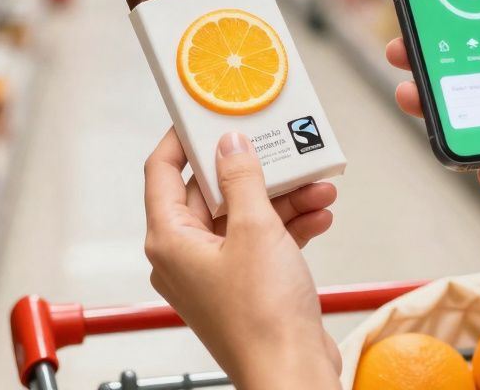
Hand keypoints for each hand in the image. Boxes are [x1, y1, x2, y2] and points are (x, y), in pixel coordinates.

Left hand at [143, 129, 341, 388]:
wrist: (291, 372)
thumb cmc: (262, 320)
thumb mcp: (255, 230)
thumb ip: (242, 178)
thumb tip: (230, 145)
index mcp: (170, 240)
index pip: (162, 172)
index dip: (182, 138)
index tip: (203, 114)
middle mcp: (185, 256)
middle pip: (212, 193)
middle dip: (252, 170)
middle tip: (276, 144)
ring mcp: (215, 273)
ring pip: (242, 216)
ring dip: (281, 198)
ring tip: (314, 183)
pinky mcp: (244, 286)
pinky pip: (261, 242)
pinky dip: (288, 226)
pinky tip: (318, 213)